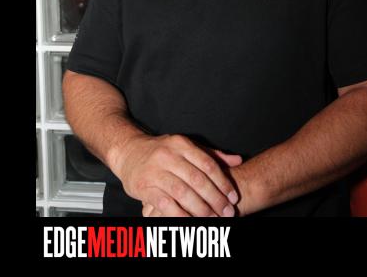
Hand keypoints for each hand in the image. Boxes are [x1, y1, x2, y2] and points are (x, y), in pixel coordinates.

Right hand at [115, 134, 241, 216]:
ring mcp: (155, 171)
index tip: (233, 197)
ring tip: (213, 219)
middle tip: (227, 212)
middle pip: (197, 180)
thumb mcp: (186, 147)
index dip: (223, 182)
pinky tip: (190, 222)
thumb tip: (238, 160)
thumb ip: (212, 154)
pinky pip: (165, 204)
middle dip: (215, 199)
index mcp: (182, 144)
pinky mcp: (144, 186)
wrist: (128, 151)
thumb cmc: (162, 151)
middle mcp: (168, 156)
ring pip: (183, 192)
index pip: (208, 165)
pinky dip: (179, 214)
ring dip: (200, 209)